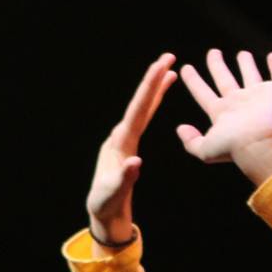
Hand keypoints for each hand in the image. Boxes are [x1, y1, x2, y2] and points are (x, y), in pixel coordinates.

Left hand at [87, 54, 177, 246]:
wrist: (102, 214)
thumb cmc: (106, 205)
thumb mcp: (114, 194)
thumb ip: (125, 178)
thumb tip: (136, 161)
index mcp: (119, 143)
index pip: (137, 110)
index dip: (150, 88)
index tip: (160, 67)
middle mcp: (121, 136)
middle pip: (140, 103)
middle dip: (153, 79)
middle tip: (168, 57)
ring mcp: (124, 139)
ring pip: (143, 108)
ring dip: (155, 88)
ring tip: (169, 69)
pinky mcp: (129, 145)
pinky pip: (144, 118)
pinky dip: (153, 105)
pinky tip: (159, 96)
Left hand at [175, 49, 271, 184]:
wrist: (260, 144)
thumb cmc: (233, 147)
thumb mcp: (205, 149)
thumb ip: (191, 141)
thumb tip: (180, 128)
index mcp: (221, 113)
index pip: (203, 94)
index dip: (193, 81)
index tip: (185, 68)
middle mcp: (238, 104)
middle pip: (225, 80)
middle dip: (217, 66)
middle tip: (213, 52)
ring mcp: (257, 98)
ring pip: (250, 76)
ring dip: (246, 64)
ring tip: (242, 53)